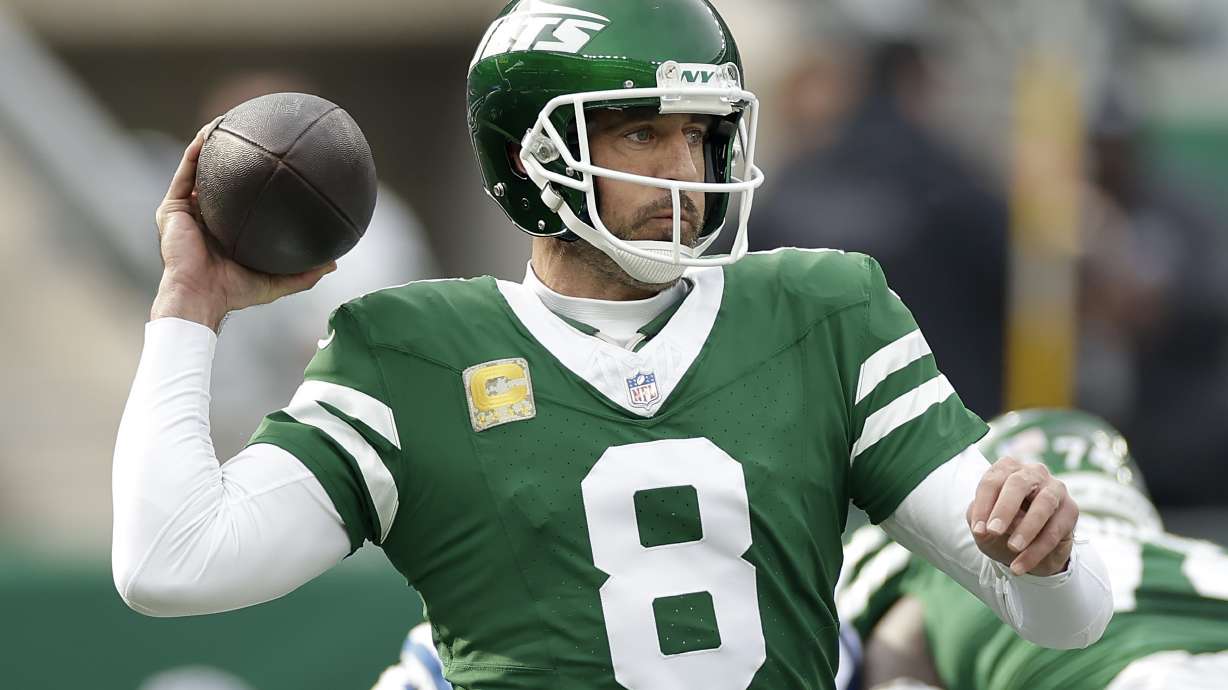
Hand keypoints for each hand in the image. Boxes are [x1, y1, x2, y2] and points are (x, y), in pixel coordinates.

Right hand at [151, 117, 335, 330]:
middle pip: (218, 179)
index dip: (252, 179)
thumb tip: (335, 264)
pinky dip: (195, 152)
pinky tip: (208, 134)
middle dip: (231, 154)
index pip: (240, 198)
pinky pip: (185, 173)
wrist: (200, 297)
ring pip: (198, 169)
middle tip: (252, 133)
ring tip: (226, 121)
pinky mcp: (171, 208)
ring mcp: (187, 211)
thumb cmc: (235, 292)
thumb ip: (304, 274)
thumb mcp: (277, 281)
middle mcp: (205, 216)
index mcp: (225, 230)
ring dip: (210, 143)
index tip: (272, 160)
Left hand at [966, 457, 1076, 575]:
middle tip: (993, 531)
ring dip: (1027, 528)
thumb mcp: (983, 526)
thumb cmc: (1001, 529)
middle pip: (1018, 484)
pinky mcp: (1071, 509)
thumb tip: (987, 525)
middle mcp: (1032, 473)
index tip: (978, 530)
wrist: (1026, 551)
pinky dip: (1037, 550)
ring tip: (1012, 548)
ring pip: (1043, 504)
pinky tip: (1021, 565)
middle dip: (1005, 509)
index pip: (992, 481)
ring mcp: (1055, 488)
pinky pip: (1055, 529)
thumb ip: (980, 520)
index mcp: (1006, 469)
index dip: (984, 505)